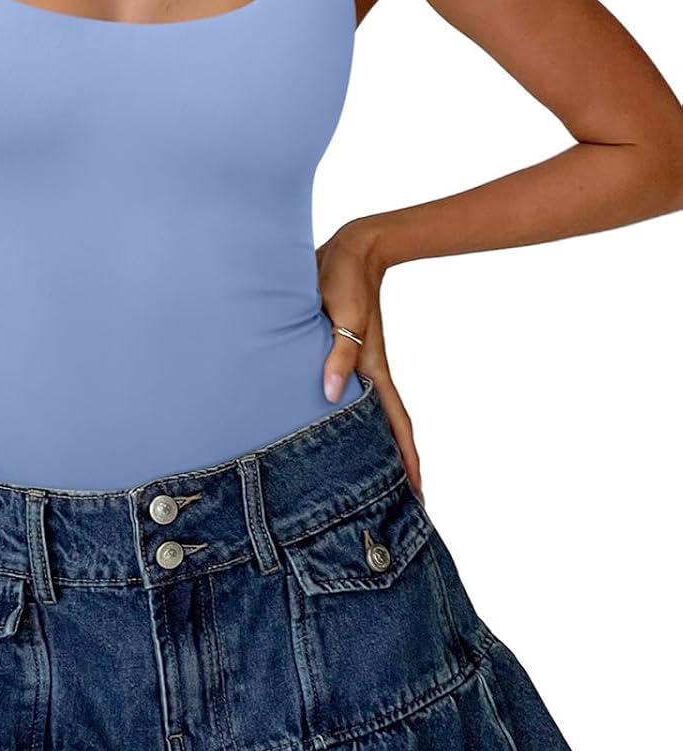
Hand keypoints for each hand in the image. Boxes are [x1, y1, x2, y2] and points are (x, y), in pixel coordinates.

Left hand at [316, 220, 423, 502]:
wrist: (349, 249)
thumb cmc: (343, 279)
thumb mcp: (339, 317)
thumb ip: (336, 355)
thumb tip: (331, 395)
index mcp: (372, 371)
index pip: (397, 424)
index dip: (408, 459)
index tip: (419, 495)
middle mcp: (367, 373)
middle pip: (386, 428)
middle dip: (395, 463)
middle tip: (397, 502)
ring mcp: (355, 364)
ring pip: (366, 413)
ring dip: (371, 442)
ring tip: (368, 474)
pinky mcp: (338, 352)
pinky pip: (347, 392)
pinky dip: (346, 414)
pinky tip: (335, 423)